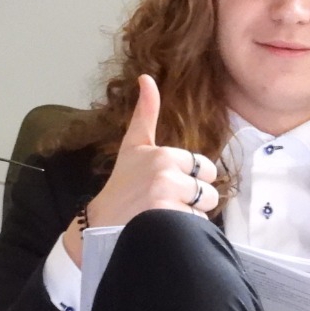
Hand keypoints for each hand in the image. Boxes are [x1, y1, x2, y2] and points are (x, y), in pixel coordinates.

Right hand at [61, 74, 217, 266]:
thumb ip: (145, 114)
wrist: (101, 225)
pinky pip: (195, 226)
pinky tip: (164, 229)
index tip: (170, 184)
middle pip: (208, 190)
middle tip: (168, 203)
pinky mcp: (167, 221)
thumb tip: (147, 77)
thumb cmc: (121, 186)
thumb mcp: (133, 147)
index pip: (205, 167)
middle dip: (195, 200)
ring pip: (204, 209)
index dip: (192, 179)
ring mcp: (165, 198)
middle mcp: (164, 174)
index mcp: (161, 154)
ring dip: (191, 216)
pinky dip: (185, 232)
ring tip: (166, 216)